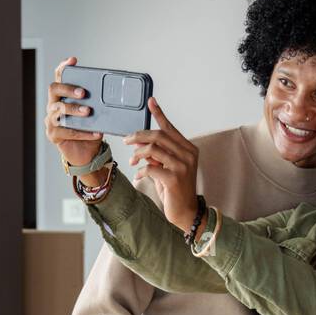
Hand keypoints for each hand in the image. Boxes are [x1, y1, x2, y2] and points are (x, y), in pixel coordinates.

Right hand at [45, 56, 103, 169]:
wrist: (87, 154)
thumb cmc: (90, 130)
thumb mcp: (96, 114)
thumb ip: (98, 103)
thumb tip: (115, 93)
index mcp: (62, 97)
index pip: (59, 77)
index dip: (64, 67)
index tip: (74, 60)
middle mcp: (52, 106)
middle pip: (54, 90)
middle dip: (68, 89)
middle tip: (83, 93)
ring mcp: (50, 120)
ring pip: (59, 111)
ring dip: (74, 110)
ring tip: (88, 112)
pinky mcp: (53, 135)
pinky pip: (67, 131)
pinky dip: (83, 132)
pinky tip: (96, 133)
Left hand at [125, 99, 200, 232]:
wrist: (186, 212)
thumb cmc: (175, 190)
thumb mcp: (165, 168)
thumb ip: (156, 155)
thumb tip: (139, 144)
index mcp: (188, 149)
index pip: (170, 128)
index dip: (159, 114)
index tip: (150, 102)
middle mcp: (188, 155)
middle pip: (159, 135)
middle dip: (139, 136)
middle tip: (127, 140)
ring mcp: (182, 166)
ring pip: (153, 149)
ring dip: (138, 154)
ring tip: (132, 161)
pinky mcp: (174, 179)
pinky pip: (151, 167)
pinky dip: (141, 171)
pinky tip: (138, 176)